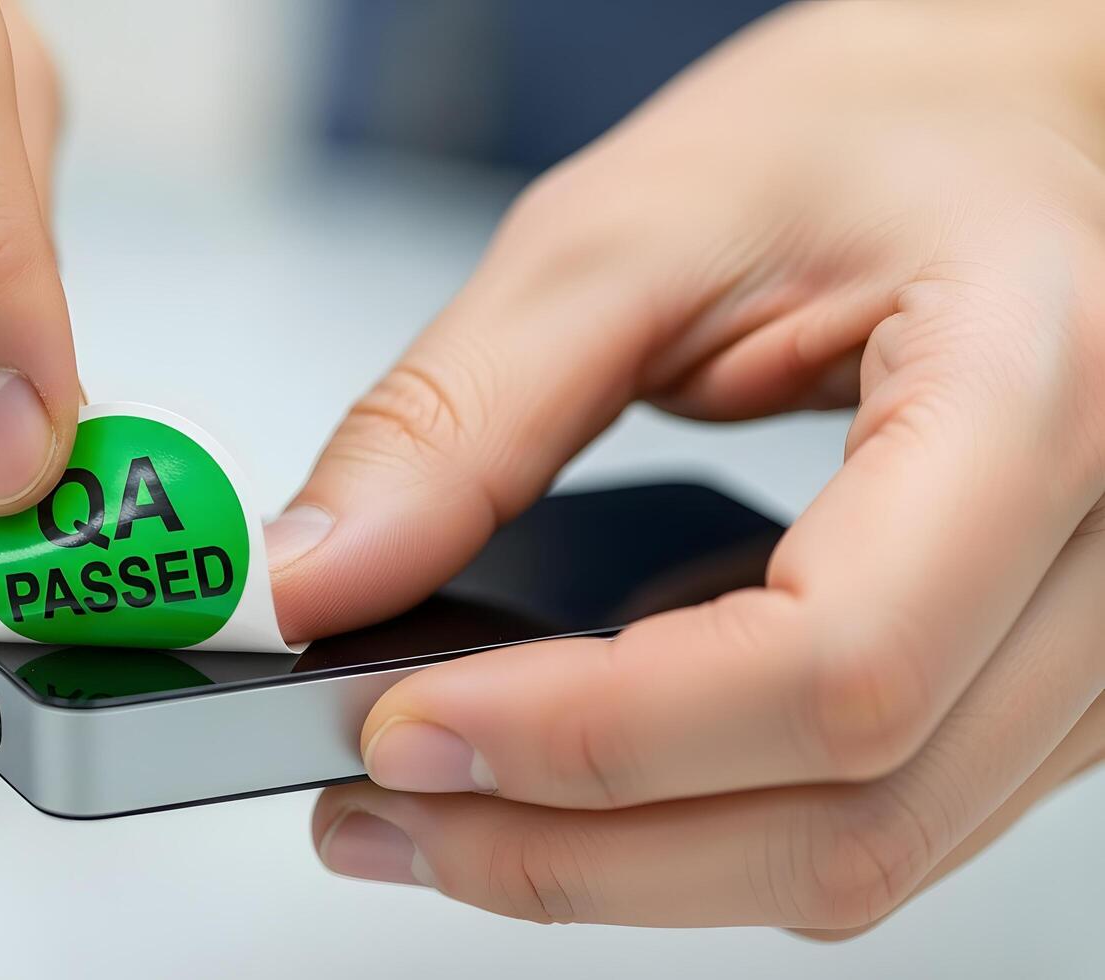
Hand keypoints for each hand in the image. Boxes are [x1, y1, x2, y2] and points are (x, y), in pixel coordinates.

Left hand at [268, 1, 1104, 933]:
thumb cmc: (868, 137)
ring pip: (862, 856)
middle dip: (576, 849)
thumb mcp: (626, 233)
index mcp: (1041, 384)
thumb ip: (461, 419)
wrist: (996, 135)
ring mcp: (1099, 639)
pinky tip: (565, 784)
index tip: (404, 730)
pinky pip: (872, 821)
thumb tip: (316, 578)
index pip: (832, 662)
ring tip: (438, 809)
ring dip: (623, 869)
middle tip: (381, 806)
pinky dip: (697, 834)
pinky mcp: (1045, 685)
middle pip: (850, 813)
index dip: (596, 737)